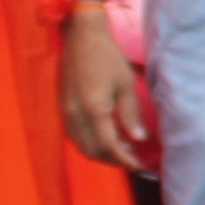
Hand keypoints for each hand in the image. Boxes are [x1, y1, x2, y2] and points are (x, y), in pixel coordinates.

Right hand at [61, 9, 150, 170]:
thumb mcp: (125, 83)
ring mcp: (66, 112)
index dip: (125, 160)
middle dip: (114, 161)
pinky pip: (75, 136)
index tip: (141, 166)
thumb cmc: (107, 57)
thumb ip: (130, 114)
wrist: (80, 38)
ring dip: (102, 154)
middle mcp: (76, 114)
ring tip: (123, 152)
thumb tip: (139, 139)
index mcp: (94, 108)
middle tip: (135, 161)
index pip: (109, 145)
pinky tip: (107, 139)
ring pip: (82, 146)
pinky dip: (91, 144)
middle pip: (93, 151)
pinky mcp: (63, 109)